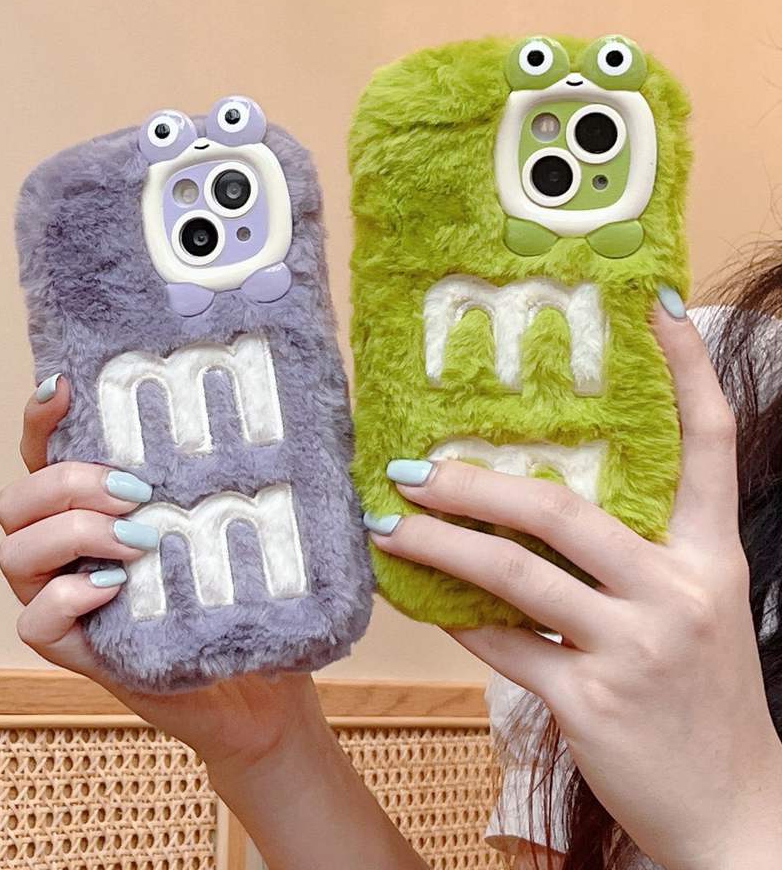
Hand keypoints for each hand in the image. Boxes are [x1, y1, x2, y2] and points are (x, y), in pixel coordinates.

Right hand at [0, 380, 427, 869]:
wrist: (260, 682)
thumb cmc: (245, 592)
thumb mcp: (233, 522)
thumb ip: (224, 471)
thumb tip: (260, 400)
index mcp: (93, 507)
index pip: (43, 452)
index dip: (40, 417)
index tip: (65, 386)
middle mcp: (65, 549)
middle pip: (16, 499)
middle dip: (67, 483)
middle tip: (138, 493)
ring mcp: (64, 600)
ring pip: (13, 552)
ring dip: (72, 533)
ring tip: (139, 542)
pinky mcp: (76, 652)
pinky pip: (33, 621)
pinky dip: (68, 596)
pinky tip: (116, 589)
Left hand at [370, 302, 781, 869]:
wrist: (736, 816)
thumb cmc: (701, 699)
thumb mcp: (691, 613)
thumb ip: (631, 559)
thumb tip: (532, 507)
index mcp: (712, 558)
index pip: (711, 446)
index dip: (689, 372)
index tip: (656, 308)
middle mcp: (681, 592)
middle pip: (564, 510)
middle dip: (478, 483)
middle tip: (414, 465)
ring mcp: (637, 649)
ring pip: (516, 575)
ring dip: (442, 545)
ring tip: (389, 523)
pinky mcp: (593, 704)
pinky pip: (504, 646)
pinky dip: (456, 618)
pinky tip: (421, 600)